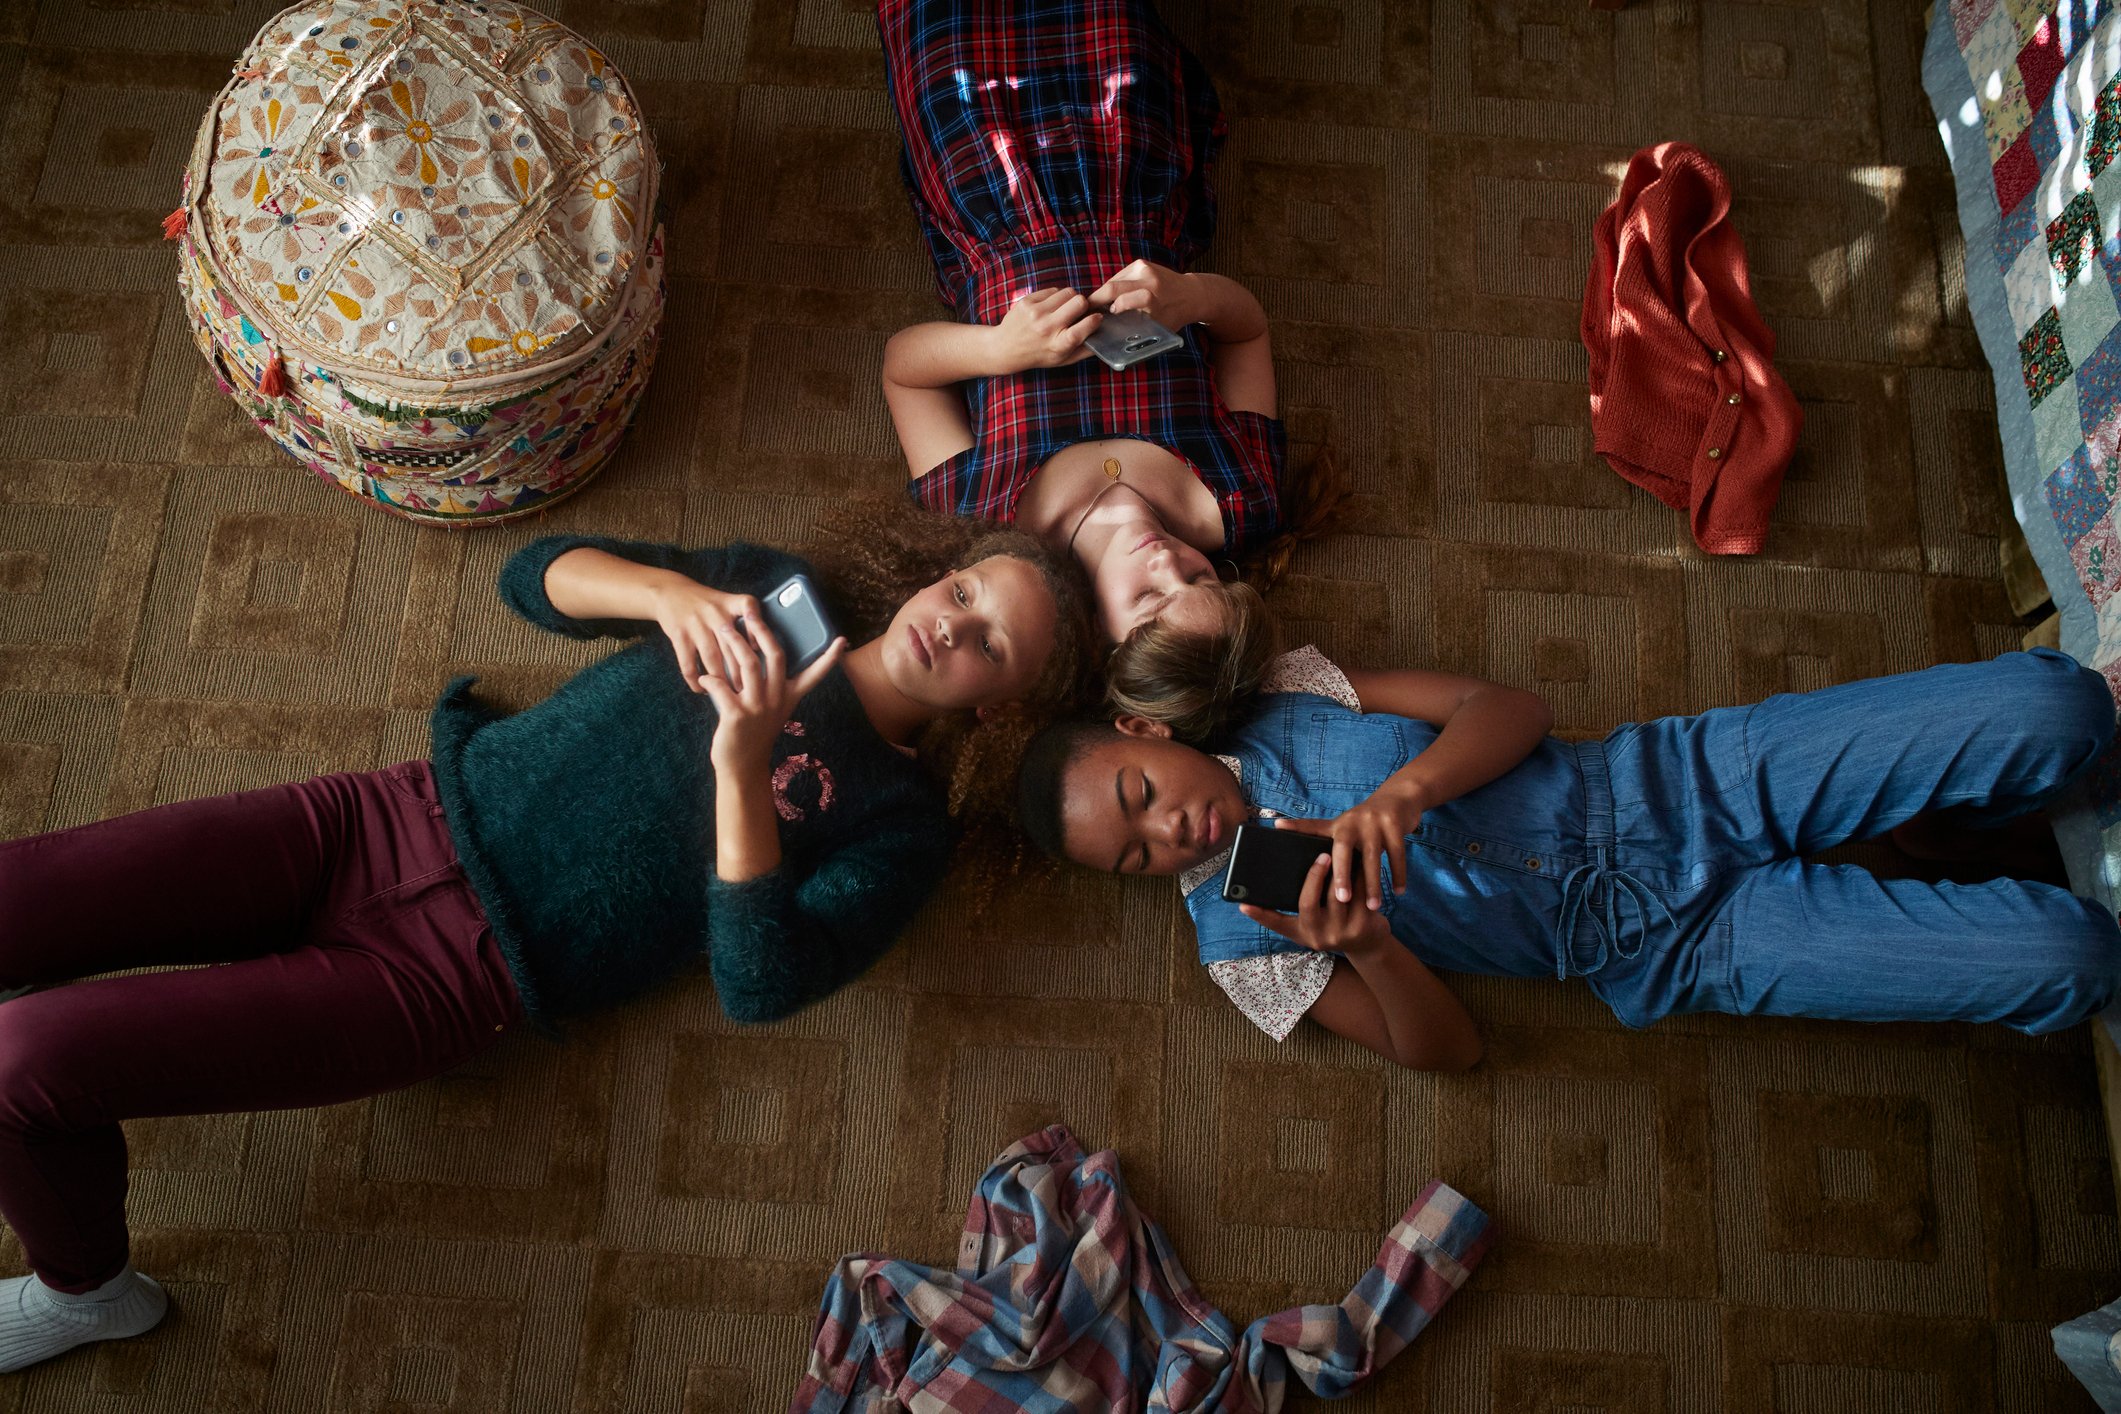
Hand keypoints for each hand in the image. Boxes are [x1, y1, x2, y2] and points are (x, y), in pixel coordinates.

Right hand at [647, 577, 769, 693]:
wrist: (670, 592)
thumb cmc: (705, 603)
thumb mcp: (725, 602)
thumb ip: (743, 619)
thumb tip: (761, 648)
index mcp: (729, 603)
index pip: (748, 606)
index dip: (756, 626)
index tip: (759, 648)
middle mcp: (714, 613)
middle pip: (733, 644)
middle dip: (743, 670)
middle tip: (752, 690)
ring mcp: (696, 625)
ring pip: (712, 658)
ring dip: (722, 680)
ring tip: (731, 694)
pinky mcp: (679, 635)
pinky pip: (689, 664)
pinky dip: (696, 680)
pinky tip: (703, 689)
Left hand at [697, 620, 847, 769]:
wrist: (742, 766)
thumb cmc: (754, 733)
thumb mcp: (771, 710)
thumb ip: (769, 686)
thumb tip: (758, 655)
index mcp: (788, 697)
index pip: (814, 674)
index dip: (828, 658)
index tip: (841, 640)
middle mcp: (776, 700)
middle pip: (775, 656)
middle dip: (762, 630)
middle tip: (749, 614)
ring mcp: (757, 707)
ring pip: (749, 665)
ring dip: (735, 643)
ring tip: (723, 629)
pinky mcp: (736, 716)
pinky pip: (721, 688)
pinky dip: (711, 679)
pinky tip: (704, 676)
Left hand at [993, 287, 1102, 368]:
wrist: (1005, 348)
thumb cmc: (1038, 355)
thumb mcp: (1063, 360)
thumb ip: (1086, 350)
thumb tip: (1106, 337)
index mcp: (1059, 344)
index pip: (1085, 326)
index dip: (1095, 319)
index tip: (1096, 318)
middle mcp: (1047, 328)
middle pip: (1079, 301)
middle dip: (1083, 304)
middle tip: (1079, 311)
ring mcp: (1036, 313)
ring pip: (1067, 292)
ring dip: (1070, 298)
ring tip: (1063, 309)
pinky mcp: (1027, 301)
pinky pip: (1052, 290)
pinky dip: (1055, 297)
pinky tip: (1049, 307)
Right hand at [1089, 259, 1197, 328]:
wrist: (1191, 293)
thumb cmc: (1173, 316)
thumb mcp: (1157, 328)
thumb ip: (1136, 329)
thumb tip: (1110, 336)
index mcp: (1153, 299)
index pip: (1123, 300)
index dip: (1107, 309)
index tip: (1097, 318)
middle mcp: (1148, 280)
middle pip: (1112, 287)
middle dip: (1095, 298)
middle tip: (1084, 310)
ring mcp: (1144, 269)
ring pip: (1113, 280)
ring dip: (1103, 293)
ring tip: (1095, 305)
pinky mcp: (1140, 264)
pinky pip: (1119, 276)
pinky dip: (1113, 286)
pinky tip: (1110, 297)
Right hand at [1240, 854, 1393, 956]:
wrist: (1368, 946)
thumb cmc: (1335, 926)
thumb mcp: (1313, 925)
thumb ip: (1302, 907)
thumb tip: (1277, 880)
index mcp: (1302, 933)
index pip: (1277, 924)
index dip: (1260, 915)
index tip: (1242, 904)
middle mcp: (1319, 936)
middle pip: (1309, 902)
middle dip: (1314, 876)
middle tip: (1321, 856)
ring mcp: (1341, 932)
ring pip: (1337, 895)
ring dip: (1340, 871)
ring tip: (1342, 853)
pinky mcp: (1362, 925)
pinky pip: (1360, 895)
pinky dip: (1360, 877)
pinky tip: (1360, 863)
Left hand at [1274, 780, 1427, 910]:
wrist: (1398, 799)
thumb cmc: (1365, 823)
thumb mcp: (1344, 827)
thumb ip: (1322, 836)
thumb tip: (1291, 844)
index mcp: (1336, 824)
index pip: (1313, 828)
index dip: (1295, 827)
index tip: (1277, 828)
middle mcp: (1352, 820)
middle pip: (1343, 849)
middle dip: (1342, 875)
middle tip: (1341, 900)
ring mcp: (1374, 821)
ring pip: (1372, 857)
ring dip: (1373, 883)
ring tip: (1373, 907)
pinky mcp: (1395, 824)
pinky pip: (1397, 854)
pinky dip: (1399, 874)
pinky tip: (1399, 892)